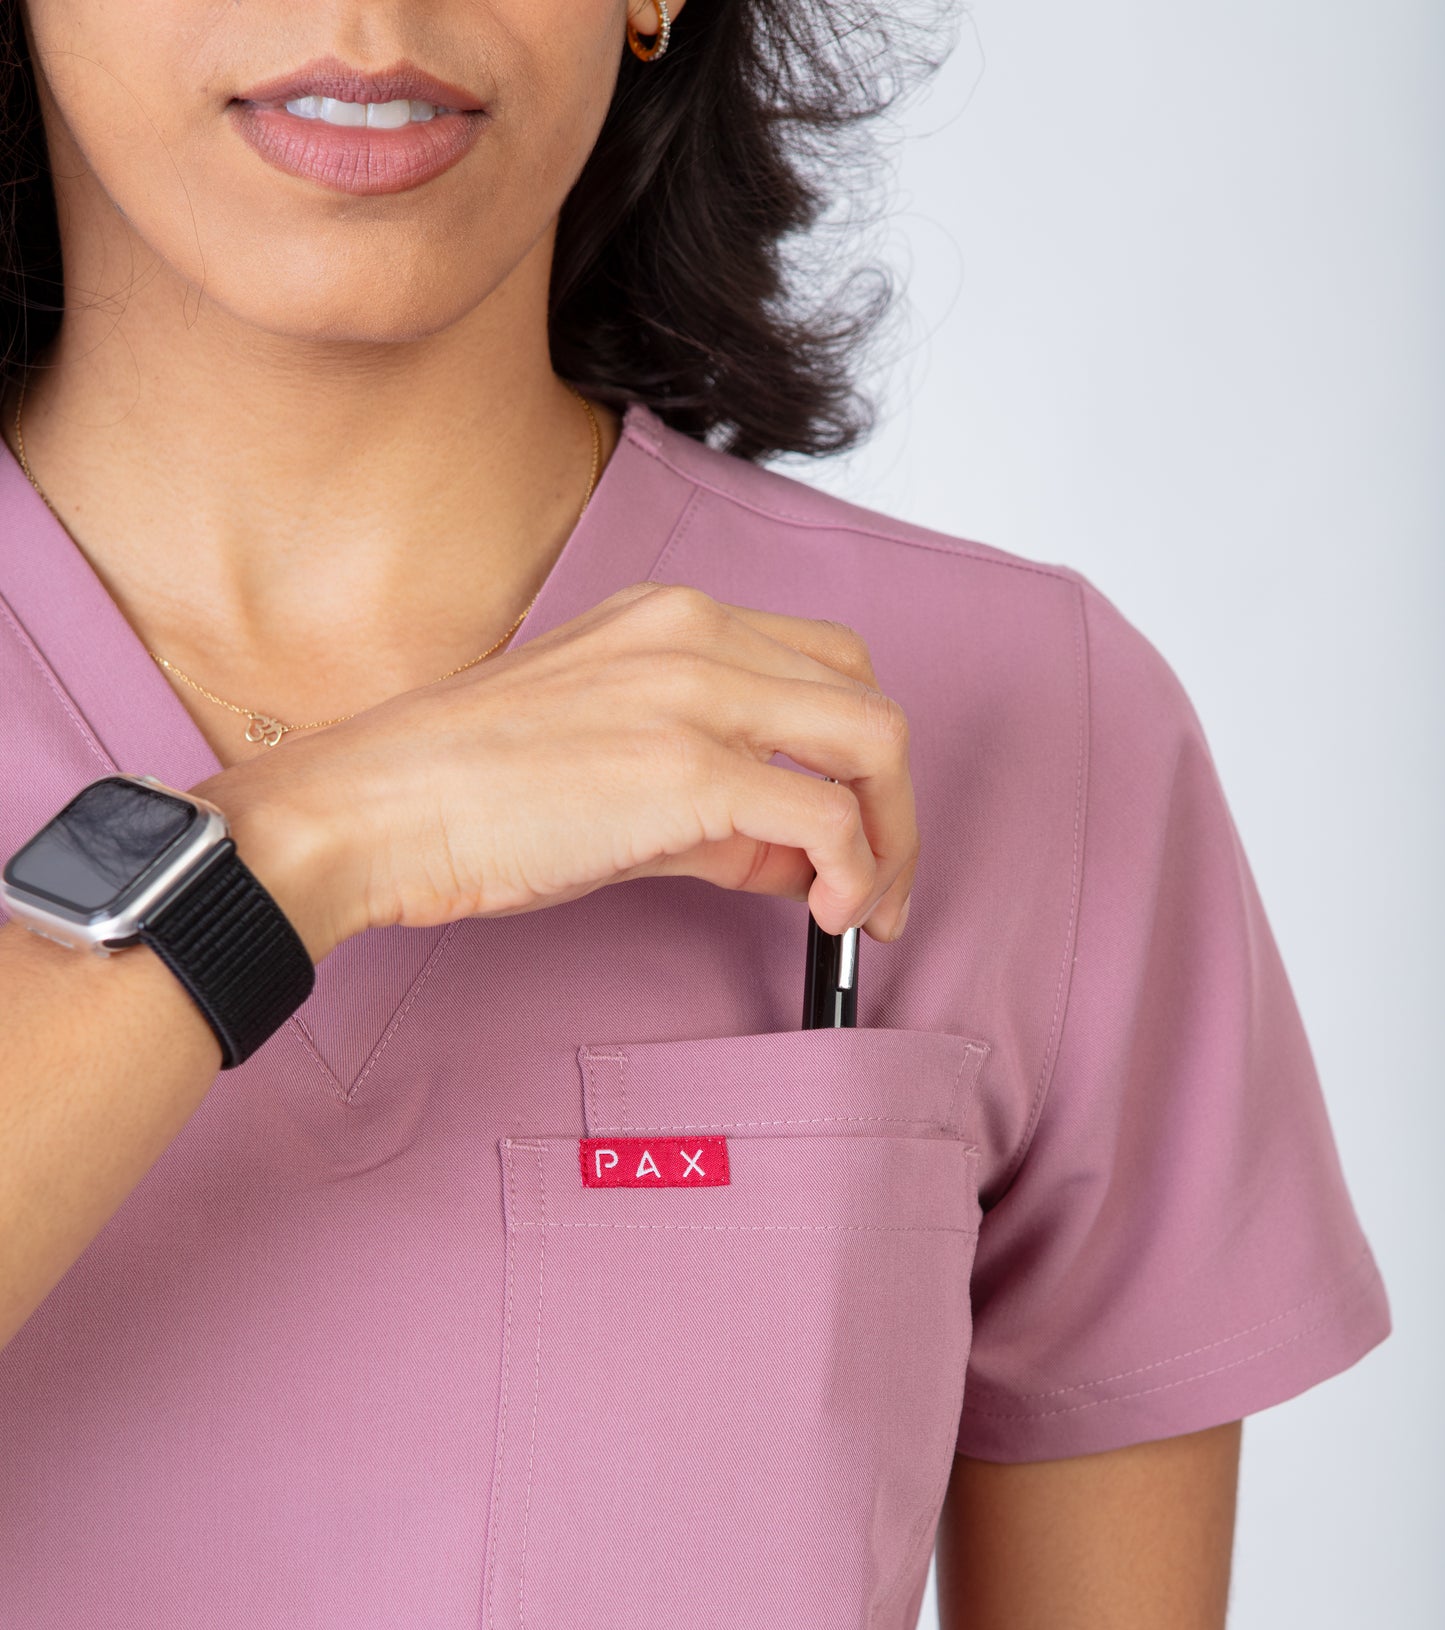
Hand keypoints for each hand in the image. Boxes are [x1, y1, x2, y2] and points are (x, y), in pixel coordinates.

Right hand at [197, 584, 917, 964]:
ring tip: (862, 910)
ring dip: (891, 835)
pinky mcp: (688, 766)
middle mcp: (696, 634)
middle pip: (865, 694)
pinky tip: (827, 914)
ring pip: (873, 739)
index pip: (821, 665)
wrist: (374, 809)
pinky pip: (827, 814)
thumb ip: (715, 807)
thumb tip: (802, 860)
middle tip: (879, 887)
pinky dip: (854, 870)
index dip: (854, 758)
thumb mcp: (611, 777)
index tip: (849, 841)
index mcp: (671, 620)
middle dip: (895, 799)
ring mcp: (696, 691)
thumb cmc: (466, 799)